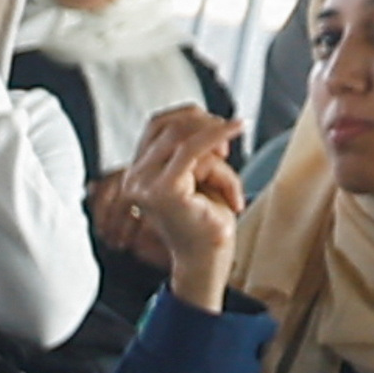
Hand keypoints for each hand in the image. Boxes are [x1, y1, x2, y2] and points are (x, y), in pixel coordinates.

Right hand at [119, 108, 244, 313]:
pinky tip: (240, 126)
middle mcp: (133, 179)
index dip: (191, 116)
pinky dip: (219, 134)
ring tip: (224, 179)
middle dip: (207, 126)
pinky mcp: (163, 190)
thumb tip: (202, 118)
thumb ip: (190, 148)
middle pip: (171, 124)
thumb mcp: (197, 173)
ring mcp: (144, 185)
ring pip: (186, 137)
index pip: (157, 123)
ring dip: (216, 150)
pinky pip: (194, 148)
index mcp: (137, 173)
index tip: (218, 129)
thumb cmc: (206, 217)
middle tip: (228, 146)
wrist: (207, 256)